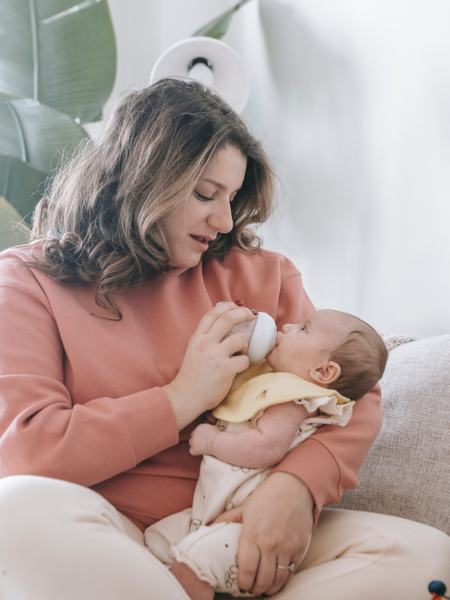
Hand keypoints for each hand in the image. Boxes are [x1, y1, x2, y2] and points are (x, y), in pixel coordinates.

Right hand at [163, 302, 254, 429]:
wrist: (186, 396)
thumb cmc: (192, 374)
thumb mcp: (194, 349)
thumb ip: (206, 337)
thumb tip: (224, 323)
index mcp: (197, 337)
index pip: (213, 313)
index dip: (228, 306)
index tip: (237, 306)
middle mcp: (206, 344)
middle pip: (228, 319)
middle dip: (243, 313)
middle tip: (252, 315)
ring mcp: (215, 356)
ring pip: (240, 339)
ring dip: (245, 344)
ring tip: (241, 351)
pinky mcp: (225, 370)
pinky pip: (244, 360)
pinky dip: (245, 362)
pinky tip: (239, 367)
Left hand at [189, 423, 217, 455]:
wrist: (216, 442)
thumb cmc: (218, 435)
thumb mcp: (217, 428)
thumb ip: (215, 428)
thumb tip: (221, 427)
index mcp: (200, 427)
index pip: (197, 430)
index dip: (200, 435)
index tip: (204, 438)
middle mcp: (195, 432)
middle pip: (193, 436)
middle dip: (197, 439)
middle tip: (202, 443)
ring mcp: (193, 440)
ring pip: (191, 442)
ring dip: (195, 445)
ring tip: (201, 448)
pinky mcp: (193, 448)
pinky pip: (191, 450)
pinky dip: (195, 452)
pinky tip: (200, 452)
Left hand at [213, 472, 313, 595]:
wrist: (294, 486)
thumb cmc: (266, 497)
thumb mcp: (243, 507)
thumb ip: (226, 520)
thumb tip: (207, 528)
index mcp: (252, 534)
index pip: (247, 570)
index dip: (243, 584)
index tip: (240, 587)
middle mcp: (270, 543)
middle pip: (263, 580)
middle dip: (255, 589)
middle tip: (251, 589)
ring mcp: (287, 547)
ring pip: (278, 580)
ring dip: (269, 588)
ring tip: (263, 587)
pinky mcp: (300, 547)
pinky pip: (292, 571)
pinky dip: (283, 579)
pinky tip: (277, 578)